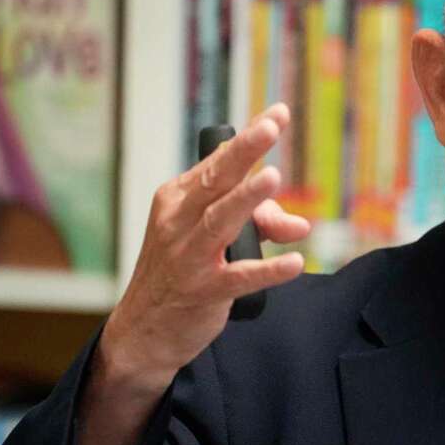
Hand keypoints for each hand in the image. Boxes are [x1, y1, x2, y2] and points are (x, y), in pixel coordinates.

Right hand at [100, 102, 309, 399]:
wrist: (143, 330)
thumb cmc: (181, 272)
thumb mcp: (211, 239)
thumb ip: (259, 224)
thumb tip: (301, 225)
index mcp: (177, 199)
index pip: (217, 163)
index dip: (248, 139)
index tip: (278, 114)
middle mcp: (178, 221)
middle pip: (216, 181)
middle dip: (244, 153)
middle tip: (271, 128)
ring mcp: (187, 257)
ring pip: (219, 221)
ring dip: (247, 200)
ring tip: (273, 178)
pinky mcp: (202, 291)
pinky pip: (239, 277)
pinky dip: (268, 270)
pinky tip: (294, 263)